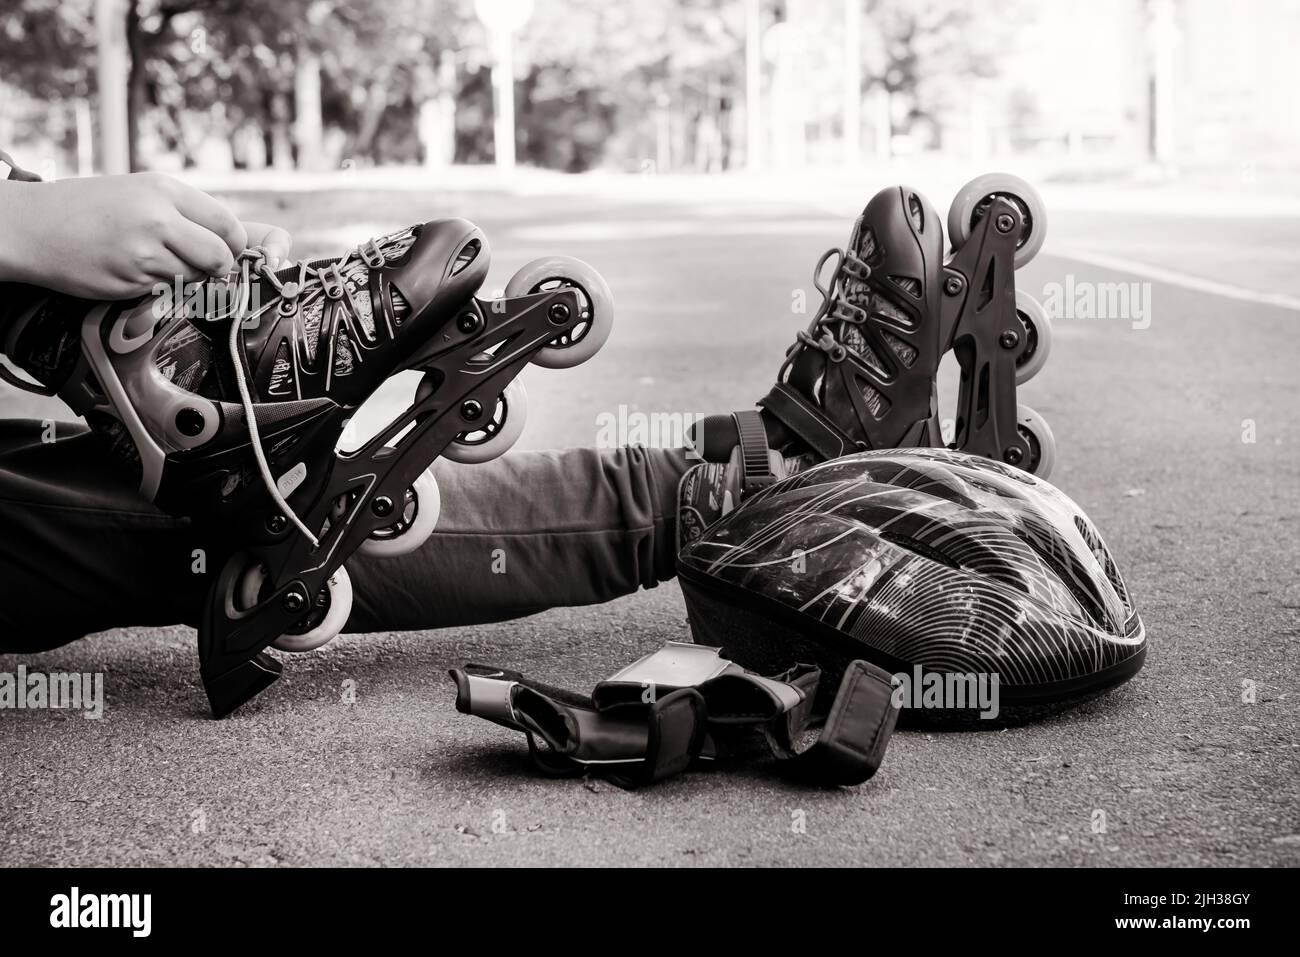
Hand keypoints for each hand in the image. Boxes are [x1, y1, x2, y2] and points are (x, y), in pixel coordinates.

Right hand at [0, 173, 291, 298]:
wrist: (30, 225)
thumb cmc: (87, 211)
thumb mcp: (139, 194)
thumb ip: (184, 215)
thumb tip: (235, 242)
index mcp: (165, 189)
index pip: (228, 224)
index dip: (236, 246)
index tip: (230, 256)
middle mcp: (160, 216)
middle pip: (220, 257)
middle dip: (217, 271)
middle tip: (198, 271)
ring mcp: (146, 249)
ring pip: (194, 279)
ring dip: (184, 282)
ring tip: (151, 266)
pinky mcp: (131, 277)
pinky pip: (166, 293)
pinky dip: (158, 291)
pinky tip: (130, 274)